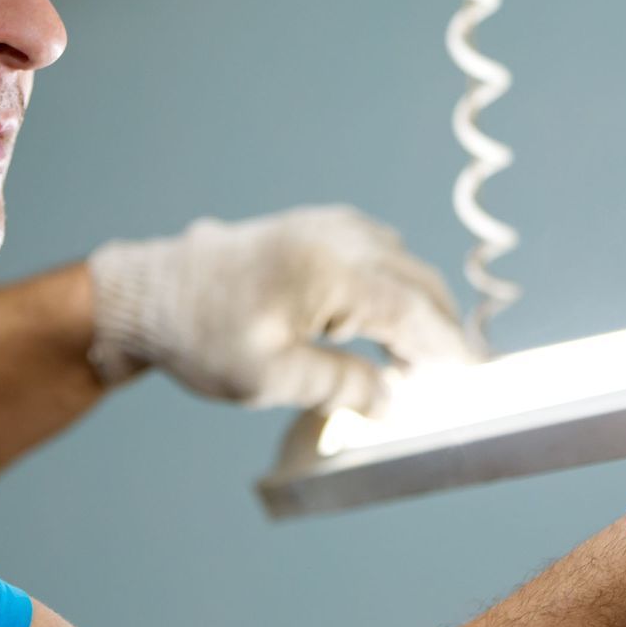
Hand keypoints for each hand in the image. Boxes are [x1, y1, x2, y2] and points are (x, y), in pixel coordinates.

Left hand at [85, 205, 478, 414]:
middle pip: (419, 284)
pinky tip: (381, 322)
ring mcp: (327, 226)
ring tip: (416, 361)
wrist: (150, 294)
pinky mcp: (312, 230)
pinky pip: (375, 255)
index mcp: (336, 269)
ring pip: (400, 267)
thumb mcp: (271, 377)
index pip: (417, 313)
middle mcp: (340, 237)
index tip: (476, 380)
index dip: (450, 351)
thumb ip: (341, 386)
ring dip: (417, 308)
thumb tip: (391, 399)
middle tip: (451, 380)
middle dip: (441, 331)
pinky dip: (392, 288)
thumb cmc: (203, 333)